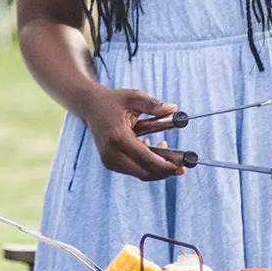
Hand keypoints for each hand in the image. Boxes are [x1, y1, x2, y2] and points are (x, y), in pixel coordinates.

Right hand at [72, 87, 186, 180]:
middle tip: (181, 169)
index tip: (180, 166)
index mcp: (118, 137)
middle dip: (164, 173)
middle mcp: (111, 153)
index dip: (164, 165)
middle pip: (143, 172)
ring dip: (156, 170)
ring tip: (171, 159)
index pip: (145, 158)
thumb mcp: (133, 97)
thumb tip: (174, 109)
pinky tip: (156, 150)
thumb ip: (153, 104)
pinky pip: (132, 170)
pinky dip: (146, 166)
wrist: (90, 107)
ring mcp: (108, 160)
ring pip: (138, 173)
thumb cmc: (113, 101)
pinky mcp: (109, 163)